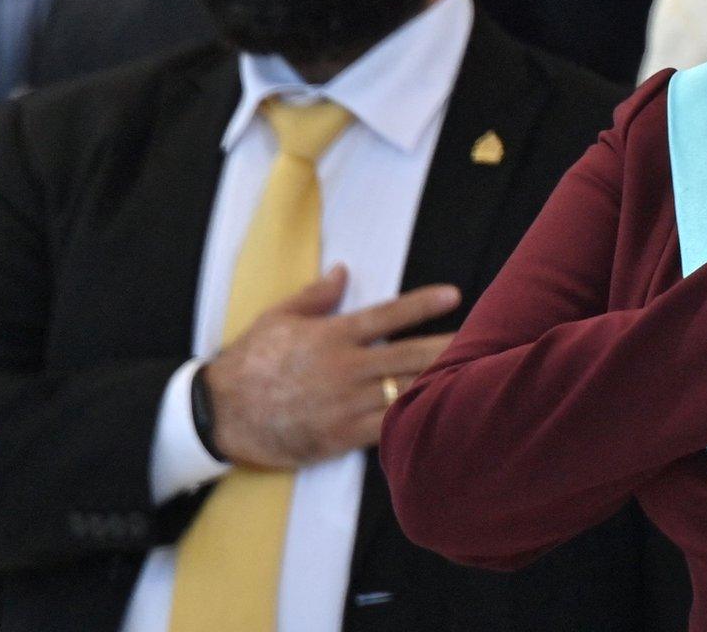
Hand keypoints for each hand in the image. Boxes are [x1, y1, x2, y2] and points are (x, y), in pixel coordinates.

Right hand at [205, 267, 459, 469]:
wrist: (219, 414)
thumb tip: (343, 270)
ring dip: (440, 384)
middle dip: (449, 346)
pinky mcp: (342, 435)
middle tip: (487, 337)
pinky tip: (443, 417)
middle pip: (409, 355)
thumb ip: (315, 295)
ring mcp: (346, 403)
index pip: (387, 315)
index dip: (423, 304)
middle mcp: (345, 368)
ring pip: (404, 391)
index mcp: (332, 336)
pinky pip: (387, 428)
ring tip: (476, 377)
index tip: (454, 295)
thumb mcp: (277, 318)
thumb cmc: (248, 362)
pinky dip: (415, 421)